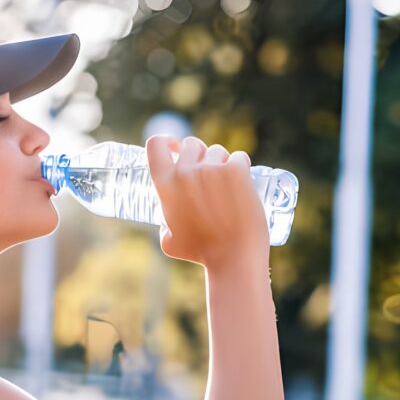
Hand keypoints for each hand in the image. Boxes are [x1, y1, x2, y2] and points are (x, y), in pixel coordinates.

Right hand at [145, 134, 269, 270]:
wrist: (233, 258)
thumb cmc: (200, 253)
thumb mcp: (169, 240)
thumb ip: (165, 222)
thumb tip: (168, 217)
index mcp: (165, 185)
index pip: (156, 145)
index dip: (166, 141)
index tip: (174, 146)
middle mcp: (186, 172)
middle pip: (191, 144)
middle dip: (199, 155)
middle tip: (209, 174)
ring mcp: (212, 169)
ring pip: (217, 151)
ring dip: (222, 162)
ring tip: (228, 186)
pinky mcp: (236, 170)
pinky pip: (239, 157)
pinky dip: (241, 166)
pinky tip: (243, 181)